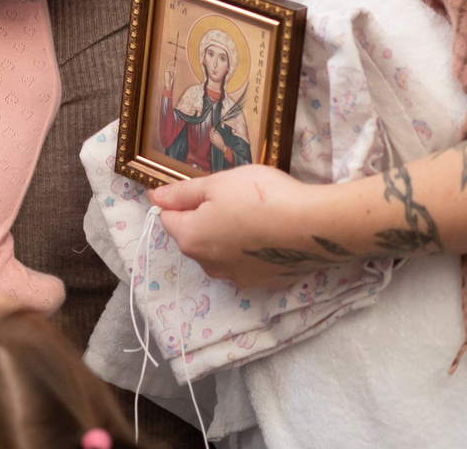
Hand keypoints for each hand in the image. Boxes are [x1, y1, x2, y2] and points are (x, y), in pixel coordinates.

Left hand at [150, 165, 338, 291]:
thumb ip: (182, 193)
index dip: (177, 200)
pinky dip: (249, 249)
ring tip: (252, 213)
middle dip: (203, 217)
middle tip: (231, 196)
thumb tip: (155, 196)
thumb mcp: (216, 184)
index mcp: (191, 239)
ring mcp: (236, 278)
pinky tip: (266, 233)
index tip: (198, 187)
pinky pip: (244, 262)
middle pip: (194, 236)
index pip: (167, 218)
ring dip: (226, 235)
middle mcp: (208, 266)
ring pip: (219, 251)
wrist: (311, 226)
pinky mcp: (262, 283)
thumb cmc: (259, 197)